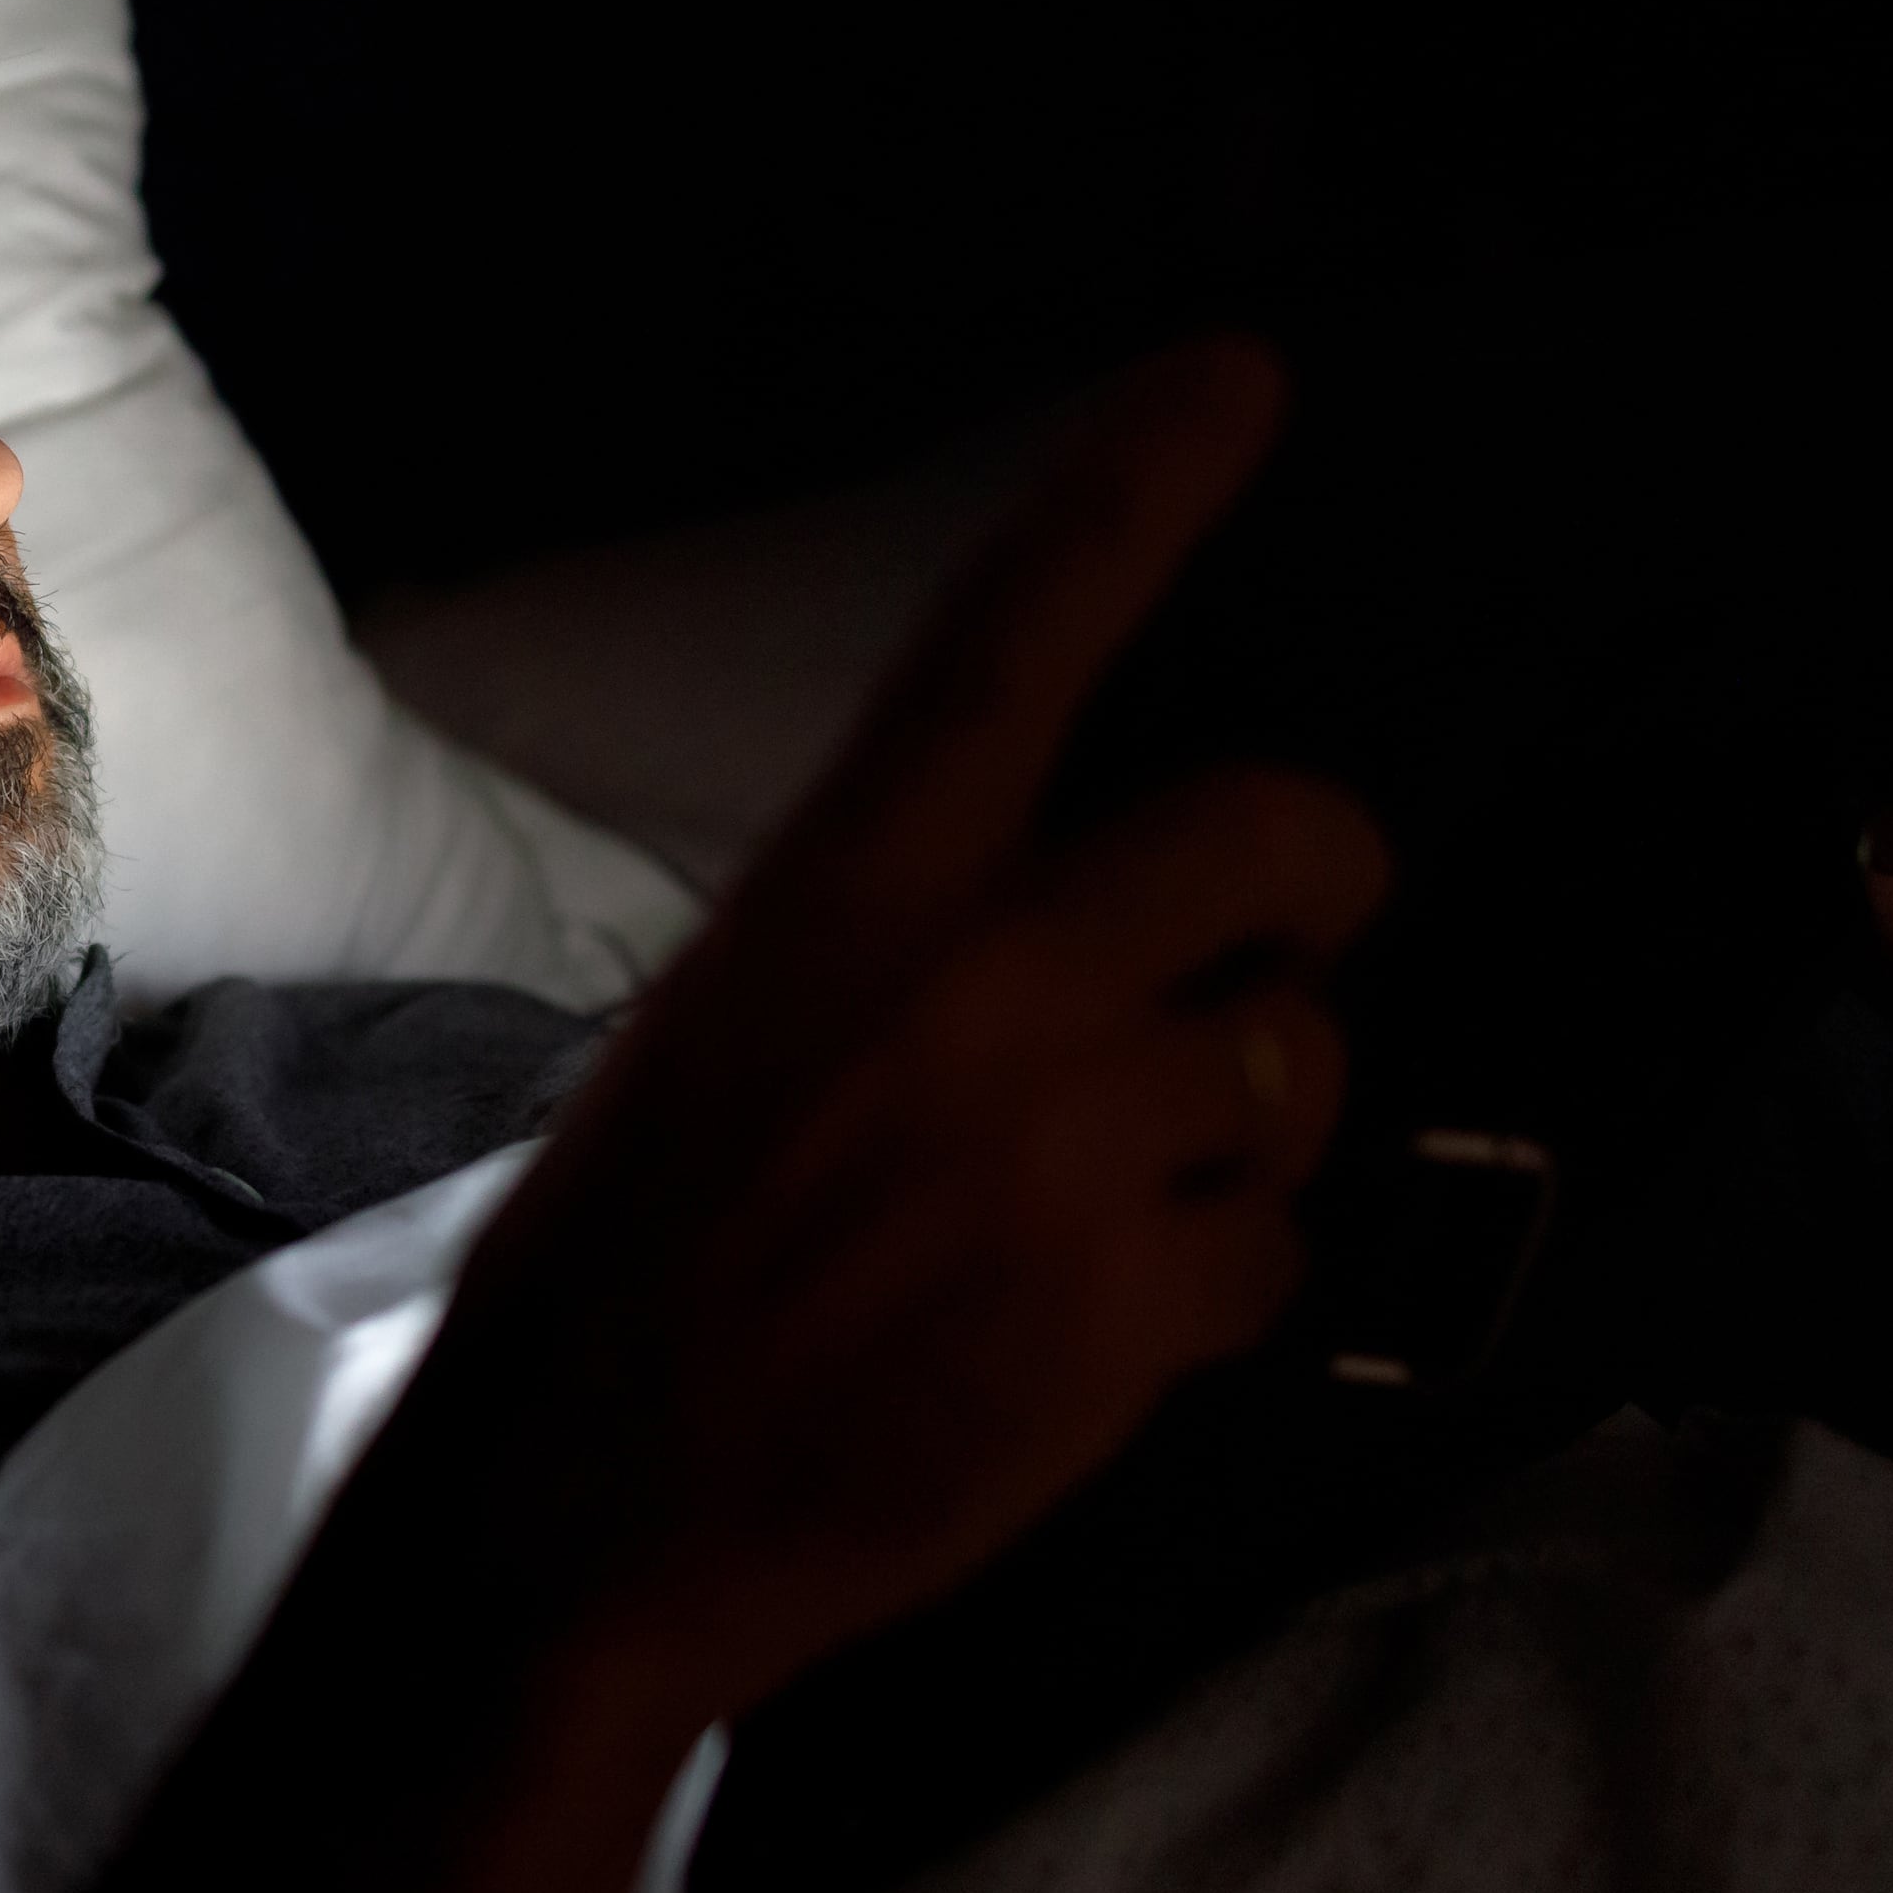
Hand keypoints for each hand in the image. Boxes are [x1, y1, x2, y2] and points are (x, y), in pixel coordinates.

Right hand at [264, 337, 1388, 1892]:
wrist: (579, 1520)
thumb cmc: (615, 1273)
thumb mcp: (717, 1041)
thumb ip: (899, 954)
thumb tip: (1078, 930)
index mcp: (845, 893)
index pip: (1011, 640)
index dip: (1134, 496)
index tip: (1242, 372)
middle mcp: (984, 979)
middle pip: (1283, 832)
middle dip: (1314, 886)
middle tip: (1279, 945)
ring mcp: (1077, 1142)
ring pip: (1297, 1066)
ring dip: (1240, 1127)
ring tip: (1101, 1207)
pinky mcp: (1138, 1307)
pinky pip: (1277, 1248)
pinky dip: (1211, 1291)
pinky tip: (1085, 1339)